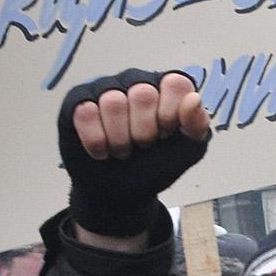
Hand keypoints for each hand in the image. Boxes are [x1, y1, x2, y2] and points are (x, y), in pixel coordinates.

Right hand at [58, 70, 210, 246]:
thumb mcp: (188, 150)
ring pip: (113, 102)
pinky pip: (85, 112)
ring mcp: (106, 88)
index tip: (166, 135)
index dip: (170, 116)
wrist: (122, 193)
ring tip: (122, 149)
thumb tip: (193, 98)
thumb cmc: (157, 164)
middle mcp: (137, 81)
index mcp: (167, 88)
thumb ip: (197, 124)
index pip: (175, 84)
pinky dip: (96, 140)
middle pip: (143, 94)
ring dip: (120, 139)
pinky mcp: (78, 102)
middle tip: (142, 145)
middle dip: (144, 132)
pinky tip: (102, 150)